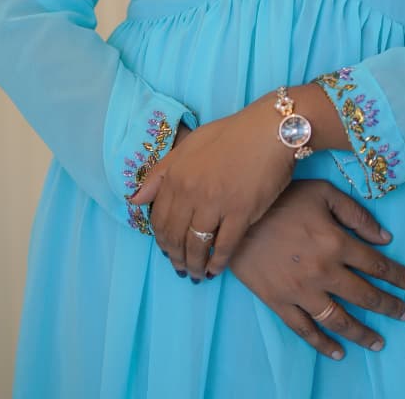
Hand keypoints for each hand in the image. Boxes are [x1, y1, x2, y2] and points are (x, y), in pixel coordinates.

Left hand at [129, 94, 295, 277]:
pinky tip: (214, 269)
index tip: (167, 250)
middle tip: (181, 268)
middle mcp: (191, 191)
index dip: (160, 239)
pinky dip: (217, 263)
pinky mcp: (241, 213)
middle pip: (175, 236)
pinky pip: (224, 247)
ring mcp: (216, 203)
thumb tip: (134, 200)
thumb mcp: (189, 145)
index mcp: (176, 175)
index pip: (158, 219)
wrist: (270, 130)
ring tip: (196, 274)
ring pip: (196, 246)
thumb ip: (160, 173)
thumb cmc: (231, 134)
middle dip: (175, 257)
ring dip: (194, 265)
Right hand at [229, 179, 404, 358]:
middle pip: (365, 295)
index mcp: (336, 242)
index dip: (398, 276)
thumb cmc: (281, 198)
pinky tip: (338, 352)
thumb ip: (355, 214)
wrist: (236, 216)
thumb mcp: (322, 193)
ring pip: (339, 319)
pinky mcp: (279, 302)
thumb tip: (384, 238)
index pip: (377, 265)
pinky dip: (323, 344)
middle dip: (389, 306)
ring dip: (362, 333)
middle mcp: (324, 271)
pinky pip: (305, 330)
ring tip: (379, 342)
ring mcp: (301, 291)